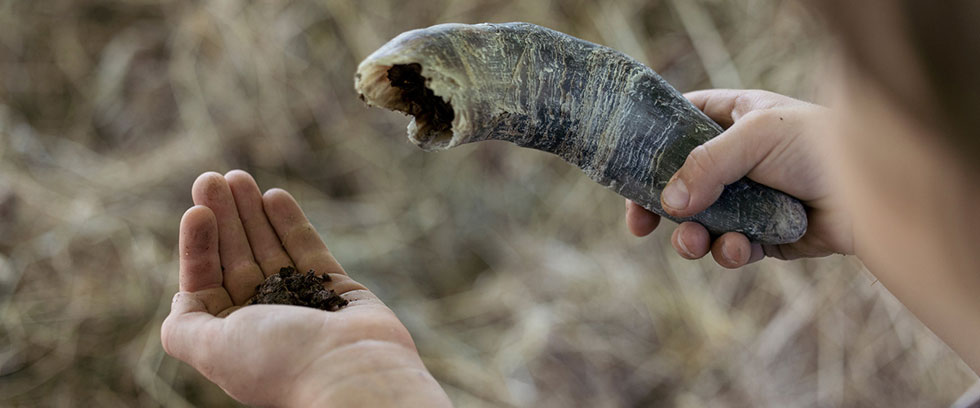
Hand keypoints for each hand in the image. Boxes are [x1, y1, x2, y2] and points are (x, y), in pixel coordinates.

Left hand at [161, 171, 450, 406]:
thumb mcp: (213, 349)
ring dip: (252, 213)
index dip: (198, 244)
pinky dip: (290, 223)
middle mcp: (264, 318)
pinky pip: (307, 249)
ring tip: (239, 177)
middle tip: (214, 178)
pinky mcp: (335, 288)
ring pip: (270, 247)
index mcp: (231, 337)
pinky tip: (274, 197)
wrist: (352, 369)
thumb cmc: (280, 360)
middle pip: (236, 258)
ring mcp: (300, 301)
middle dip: (224, 218)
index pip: (206, 280)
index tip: (197, 211)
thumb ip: (183, 328)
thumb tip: (182, 298)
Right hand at [626, 90, 852, 267]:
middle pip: (679, 183)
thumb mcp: (755, 137)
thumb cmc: (821, 146)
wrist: (878, 194)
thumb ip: (705, 165)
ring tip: (694, 243)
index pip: (678, 126)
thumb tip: (667, 204)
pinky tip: (742, 249)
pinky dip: (731, 252)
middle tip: (641, 226)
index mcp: (732, 120)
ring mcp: (749, 200)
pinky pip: (732, 249)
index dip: (649, 148)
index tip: (626, 174)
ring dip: (691, 237)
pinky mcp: (765, 236)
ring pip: (700, 223)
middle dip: (659, 208)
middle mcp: (737, 160)